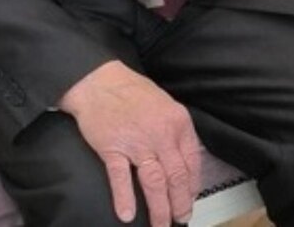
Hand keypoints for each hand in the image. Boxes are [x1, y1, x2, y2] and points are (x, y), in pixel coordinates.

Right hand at [59, 61, 202, 225]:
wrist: (101, 81)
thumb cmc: (133, 93)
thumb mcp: (167, 106)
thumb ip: (177, 133)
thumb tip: (185, 161)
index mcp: (179, 123)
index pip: (192, 162)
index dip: (192, 186)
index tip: (190, 200)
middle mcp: (162, 134)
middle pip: (176, 177)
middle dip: (180, 204)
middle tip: (180, 219)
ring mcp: (137, 142)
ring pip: (154, 182)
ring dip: (160, 208)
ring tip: (161, 225)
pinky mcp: (112, 147)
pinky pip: (121, 178)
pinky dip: (124, 198)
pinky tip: (127, 215)